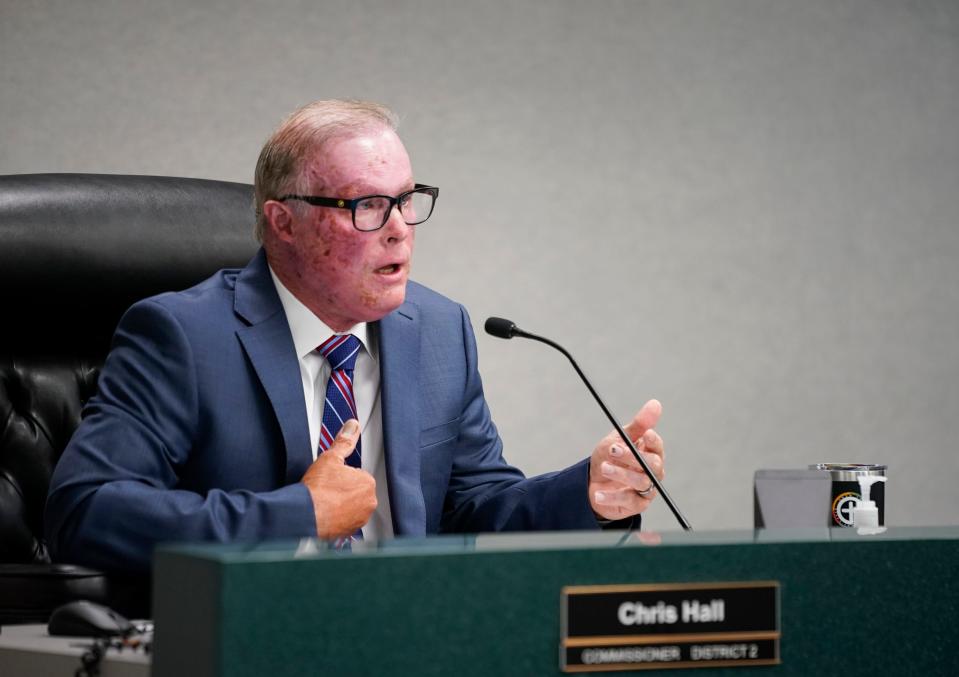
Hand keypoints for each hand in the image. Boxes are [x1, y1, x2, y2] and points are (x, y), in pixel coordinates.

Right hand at [301, 419, 376, 538]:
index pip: (358, 475)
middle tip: (327, 489)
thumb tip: (352, 426)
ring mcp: (360, 519)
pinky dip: (337, 518)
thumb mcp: (330, 458)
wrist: (304, 516)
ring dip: (341, 505)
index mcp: (368, 483)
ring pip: (351, 507)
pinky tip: (324, 513)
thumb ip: (344, 442)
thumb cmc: (317, 490)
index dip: (342, 475)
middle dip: (343, 490)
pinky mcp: (349, 532)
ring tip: (325, 501)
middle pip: (356, 491)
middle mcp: (368, 503)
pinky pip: (345, 522)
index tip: (331, 478)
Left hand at [588, 399, 664, 520]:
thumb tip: (655, 404)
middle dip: (632, 457)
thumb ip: (638, 425)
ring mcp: (646, 488)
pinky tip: (599, 493)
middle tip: (612, 450)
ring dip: (621, 474)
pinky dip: (612, 496)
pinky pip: (628, 500)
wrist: (591, 483)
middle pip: (652, 465)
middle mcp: (652, 471)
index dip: (653, 441)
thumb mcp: (618, 439)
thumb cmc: (608, 458)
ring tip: (603, 468)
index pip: (657, 446)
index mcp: (649, 452)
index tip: (645, 435)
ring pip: (642, 482)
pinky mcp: (637, 504)